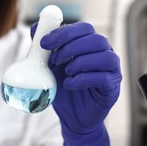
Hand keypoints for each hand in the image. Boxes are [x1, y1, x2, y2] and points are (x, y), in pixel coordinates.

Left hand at [32, 22, 120, 145]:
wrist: (72, 117)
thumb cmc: (64, 90)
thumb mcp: (50, 68)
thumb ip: (45, 49)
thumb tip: (34, 27)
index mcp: (90, 46)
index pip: (84, 28)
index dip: (64, 32)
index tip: (44, 43)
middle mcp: (104, 55)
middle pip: (96, 39)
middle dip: (71, 47)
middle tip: (54, 61)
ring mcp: (111, 71)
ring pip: (105, 56)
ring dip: (80, 62)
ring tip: (65, 73)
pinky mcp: (112, 88)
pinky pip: (103, 78)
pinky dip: (83, 79)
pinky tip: (69, 84)